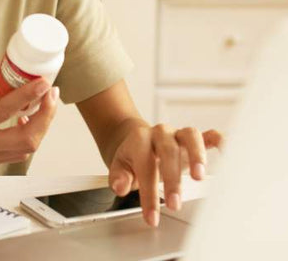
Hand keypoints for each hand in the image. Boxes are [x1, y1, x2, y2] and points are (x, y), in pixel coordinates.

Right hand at [0, 57, 59, 164]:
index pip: (6, 111)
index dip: (29, 95)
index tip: (43, 83)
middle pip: (27, 138)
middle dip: (46, 116)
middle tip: (51, 94)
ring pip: (26, 148)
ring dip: (41, 126)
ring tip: (44, 104)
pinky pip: (18, 152)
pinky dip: (29, 136)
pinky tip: (28, 119)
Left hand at [108, 122, 222, 226]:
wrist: (139, 140)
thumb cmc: (133, 157)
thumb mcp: (120, 167)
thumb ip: (119, 177)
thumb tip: (120, 187)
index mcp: (140, 139)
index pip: (145, 165)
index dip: (148, 193)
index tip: (152, 216)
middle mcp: (161, 132)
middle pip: (168, 151)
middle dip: (172, 180)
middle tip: (174, 204)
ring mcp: (179, 133)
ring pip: (190, 136)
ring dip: (197, 155)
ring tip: (199, 177)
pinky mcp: (196, 138)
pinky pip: (212, 135)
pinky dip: (222, 142)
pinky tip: (229, 154)